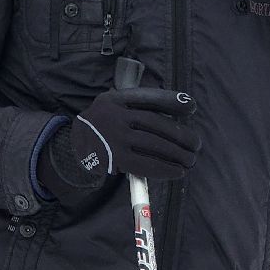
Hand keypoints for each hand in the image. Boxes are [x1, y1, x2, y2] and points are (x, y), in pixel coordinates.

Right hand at [40, 88, 199, 204]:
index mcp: (116, 98)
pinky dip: (165, 169)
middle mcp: (115, 115)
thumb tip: (177, 113)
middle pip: (157, 123)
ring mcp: (115, 137)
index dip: (173, 101)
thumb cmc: (102, 125)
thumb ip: (137, 105)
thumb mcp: (112, 105)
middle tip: (196, 144)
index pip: (150, 97)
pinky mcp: (115, 158)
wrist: (73, 146)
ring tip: (190, 159)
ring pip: (154, 144)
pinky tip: (177, 172)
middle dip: (181, 135)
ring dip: (177, 153)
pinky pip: (145, 164)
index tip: (191, 107)